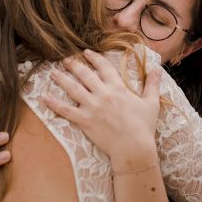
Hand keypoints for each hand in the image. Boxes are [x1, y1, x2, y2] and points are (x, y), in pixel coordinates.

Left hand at [43, 49, 161, 169]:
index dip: (94, 58)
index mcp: (118, 88)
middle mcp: (103, 94)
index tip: (86, 52)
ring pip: (73, 89)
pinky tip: (44, 97)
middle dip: (74, 65)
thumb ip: (152, 84)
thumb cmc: (144, 127)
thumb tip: (158, 68)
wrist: (134, 148)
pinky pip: (65, 110)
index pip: (104, 67)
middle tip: (65, 60)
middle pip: (85, 75)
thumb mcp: (151, 103)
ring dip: (61, 79)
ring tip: (52, 73)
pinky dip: (54, 103)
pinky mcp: (84, 121)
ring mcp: (92, 107)